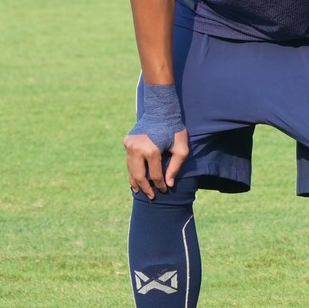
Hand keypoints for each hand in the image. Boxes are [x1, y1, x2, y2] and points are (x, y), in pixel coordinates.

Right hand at [127, 80, 187, 197]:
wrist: (161, 110)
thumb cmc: (174, 129)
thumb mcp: (181, 148)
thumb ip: (175, 167)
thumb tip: (168, 185)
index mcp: (151, 151)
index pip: (155, 175)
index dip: (160, 185)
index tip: (164, 191)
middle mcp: (137, 150)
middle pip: (139, 175)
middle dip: (145, 188)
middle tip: (150, 197)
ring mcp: (129, 146)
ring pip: (131, 169)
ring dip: (135, 181)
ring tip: (138, 192)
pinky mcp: (127, 142)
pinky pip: (129, 161)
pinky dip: (132, 171)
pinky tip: (134, 179)